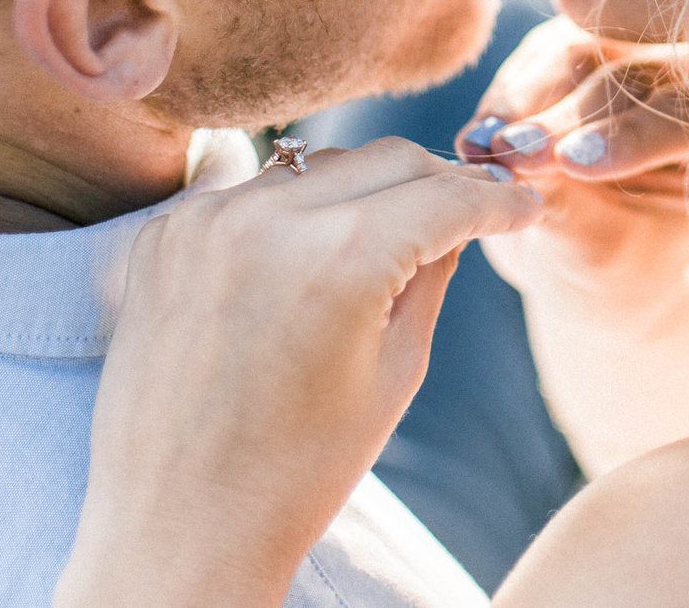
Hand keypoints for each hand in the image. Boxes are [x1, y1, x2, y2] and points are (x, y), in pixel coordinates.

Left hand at [54, 139, 543, 607]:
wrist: (176, 528)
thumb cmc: (298, 470)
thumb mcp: (396, 371)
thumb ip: (432, 274)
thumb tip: (456, 216)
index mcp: (339, 257)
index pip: (445, 195)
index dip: (497, 200)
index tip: (524, 205)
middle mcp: (266, 218)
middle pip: (386, 159)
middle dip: (438, 180)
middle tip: (471, 208)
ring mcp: (205, 221)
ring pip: (317, 167)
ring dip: (363, 189)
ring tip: (392, 231)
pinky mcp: (164, 236)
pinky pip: (251, 194)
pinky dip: (292, 212)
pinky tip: (310, 255)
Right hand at [454, 19, 688, 282]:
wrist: (582, 261)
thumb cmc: (612, 269)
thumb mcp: (599, 254)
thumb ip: (570, 204)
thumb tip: (520, 156)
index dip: (633, 137)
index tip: (573, 165)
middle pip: (635, 77)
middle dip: (566, 117)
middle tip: (511, 155)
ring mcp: (635, 53)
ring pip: (580, 52)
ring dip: (523, 102)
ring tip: (483, 150)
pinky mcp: (582, 47)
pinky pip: (538, 55)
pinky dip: (504, 98)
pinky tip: (478, 139)